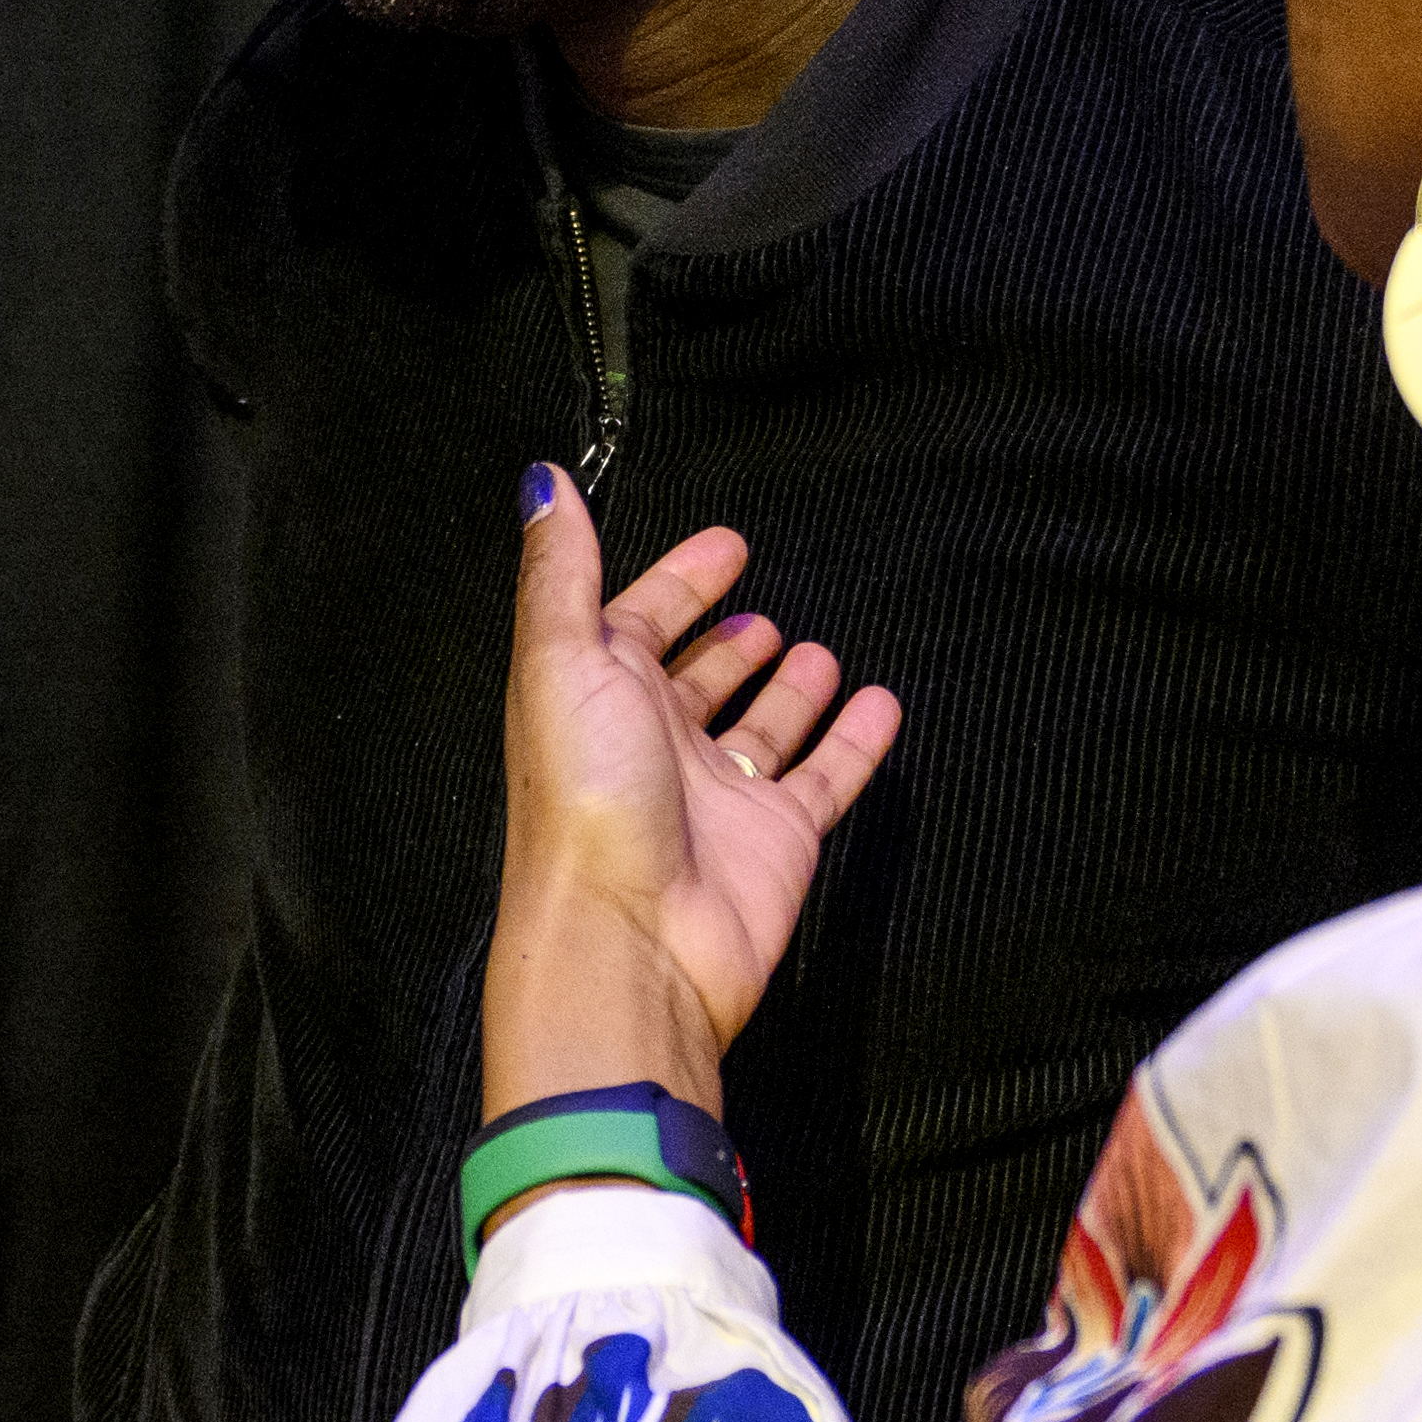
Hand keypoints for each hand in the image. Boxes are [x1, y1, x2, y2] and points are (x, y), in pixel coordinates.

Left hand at [485, 467, 903, 1116]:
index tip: (725, 545)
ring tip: (818, 653)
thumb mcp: (560, 657)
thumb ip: (562, 568)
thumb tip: (543, 484)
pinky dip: (854, 743)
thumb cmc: (583, 803)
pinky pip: (824, 777)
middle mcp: (653, 743)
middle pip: (699, 678)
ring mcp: (717, 794)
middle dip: (729, 642)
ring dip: (789, 688)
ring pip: (762, 727)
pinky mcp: (774, 838)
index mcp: (595, 695)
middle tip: (763, 612)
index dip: (678, 580)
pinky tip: (879, 706)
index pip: (638, 619)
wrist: (628, 937)